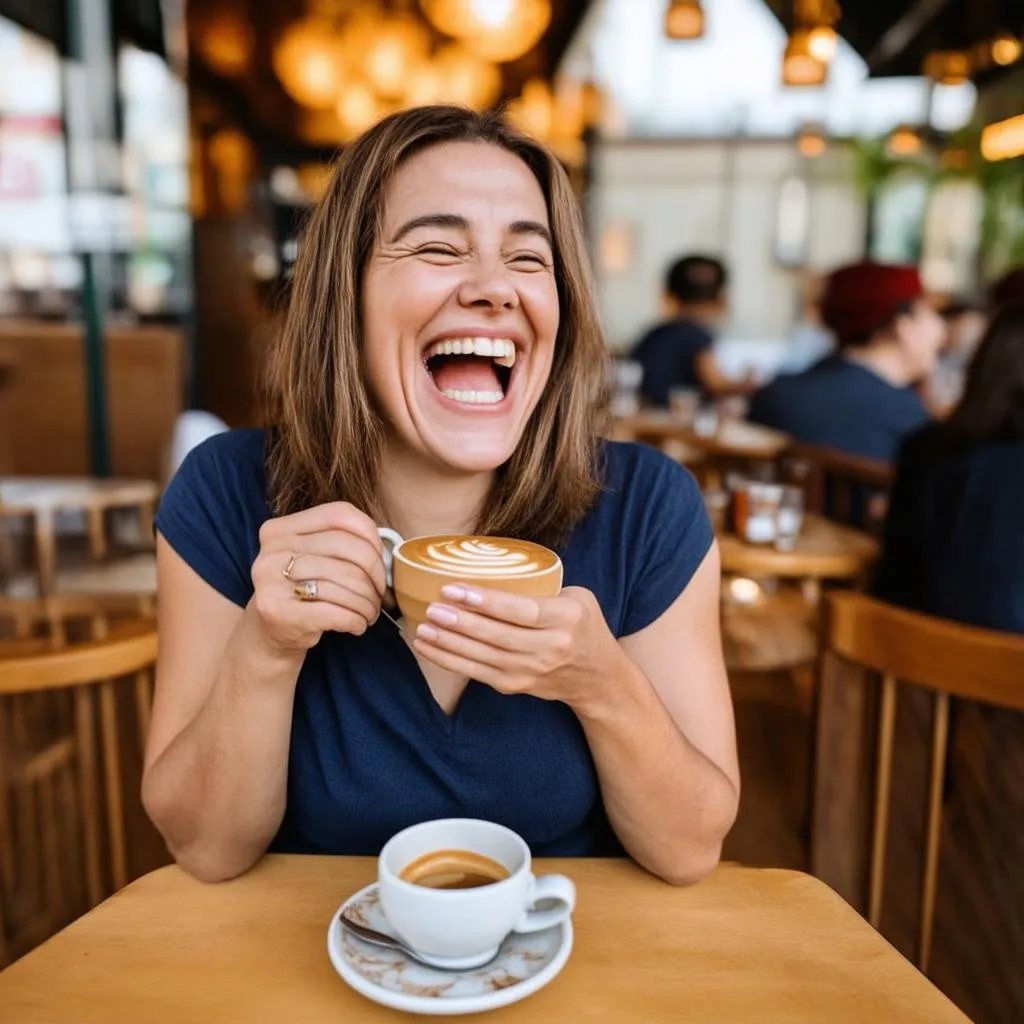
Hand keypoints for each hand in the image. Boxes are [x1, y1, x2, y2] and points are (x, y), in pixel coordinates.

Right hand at [249, 502, 387, 655]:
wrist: (269, 635)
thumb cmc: (301, 593)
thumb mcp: (311, 559)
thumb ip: (339, 544)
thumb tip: (385, 552)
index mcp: (281, 529)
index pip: (339, 514)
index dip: (370, 534)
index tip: (380, 557)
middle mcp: (272, 551)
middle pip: (347, 548)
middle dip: (375, 573)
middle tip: (380, 592)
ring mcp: (270, 581)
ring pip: (345, 582)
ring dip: (368, 601)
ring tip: (370, 612)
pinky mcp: (278, 612)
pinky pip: (337, 612)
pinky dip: (356, 619)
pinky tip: (358, 624)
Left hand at [411, 584, 623, 710]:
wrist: (597, 678)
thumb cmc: (583, 627)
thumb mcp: (577, 598)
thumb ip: (542, 586)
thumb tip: (493, 565)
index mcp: (566, 619)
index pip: (521, 611)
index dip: (487, 601)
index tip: (456, 589)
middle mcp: (549, 648)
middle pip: (498, 636)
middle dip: (461, 622)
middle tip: (433, 606)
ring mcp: (531, 670)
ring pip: (483, 656)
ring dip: (449, 642)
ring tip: (424, 626)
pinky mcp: (515, 685)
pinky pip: (476, 673)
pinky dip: (449, 660)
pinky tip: (428, 646)